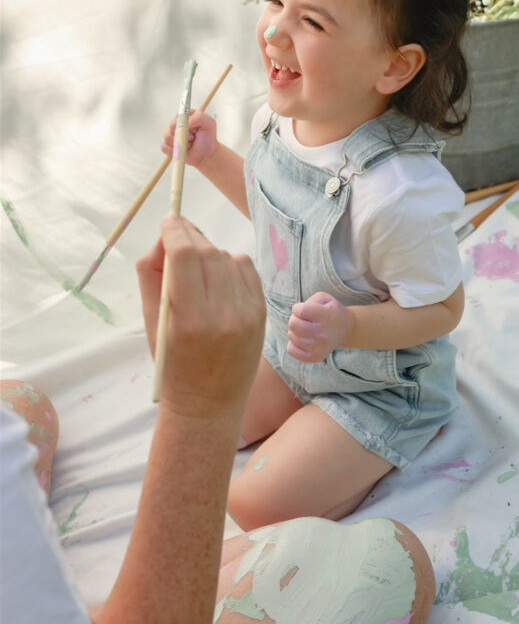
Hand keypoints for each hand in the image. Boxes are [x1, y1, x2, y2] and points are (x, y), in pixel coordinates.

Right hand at [136, 215, 264, 417]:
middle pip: (207, 252)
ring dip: (208, 250)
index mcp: (190, 320)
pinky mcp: (262, 313)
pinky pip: (246, 269)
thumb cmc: (172, 364)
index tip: (168, 219)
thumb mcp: (150, 323)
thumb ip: (151, 275)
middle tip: (177, 230)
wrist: (209, 404)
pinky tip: (217, 275)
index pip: (184, 256)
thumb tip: (164, 236)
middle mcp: (223, 315)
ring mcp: (248, 314)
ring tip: (193, 261)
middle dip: (190, 235)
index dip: (175, 230)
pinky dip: (230, 263)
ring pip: (227, 257)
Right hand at [161, 110, 216, 166]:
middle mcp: (177, 123)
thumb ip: (200, 117)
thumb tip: (186, 122)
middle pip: (171, 126)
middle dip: (182, 134)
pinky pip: (164, 146)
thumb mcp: (209, 124)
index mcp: (186, 116)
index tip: (190, 128)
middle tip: (192, 138)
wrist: (205, 154)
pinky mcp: (168, 144)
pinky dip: (173, 150)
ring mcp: (171, 134)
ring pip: (167, 136)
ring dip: (179, 143)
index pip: (179, 115)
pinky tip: (182, 150)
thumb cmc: (208, 138)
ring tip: (189, 144)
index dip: (182, 122)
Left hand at [287, 292, 351, 362]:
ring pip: (291, 336)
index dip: (297, 308)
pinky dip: (293, 343)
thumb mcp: (324, 299)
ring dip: (295, 330)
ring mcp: (319, 348)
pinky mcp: (315, 357)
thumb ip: (309, 301)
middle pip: (293, 324)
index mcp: (327, 316)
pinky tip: (303, 339)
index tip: (303, 310)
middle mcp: (323, 334)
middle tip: (303, 319)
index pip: (301, 311)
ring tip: (306, 328)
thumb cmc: (331, 311)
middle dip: (295, 318)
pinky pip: (291, 350)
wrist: (346, 330)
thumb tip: (296, 314)